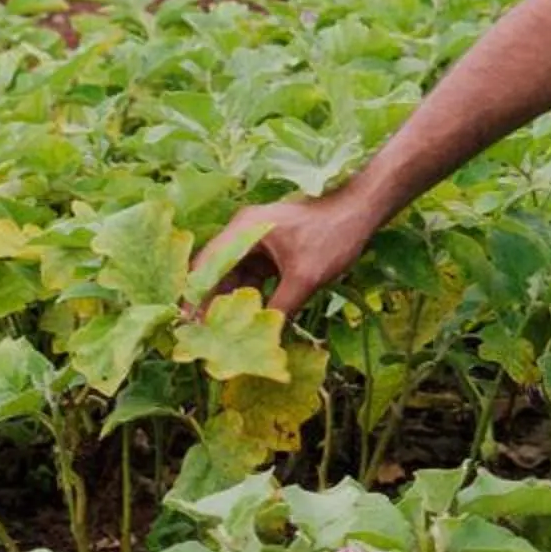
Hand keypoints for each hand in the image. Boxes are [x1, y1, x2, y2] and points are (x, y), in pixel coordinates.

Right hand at [189, 189, 382, 319]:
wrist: (364, 209)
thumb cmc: (334, 234)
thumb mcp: (305, 277)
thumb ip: (280, 309)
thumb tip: (263, 342)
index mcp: (244, 230)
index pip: (206, 266)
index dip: (193, 297)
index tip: (186, 326)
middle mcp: (244, 232)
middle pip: (218, 273)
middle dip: (212, 304)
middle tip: (205, 338)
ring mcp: (257, 240)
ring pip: (236, 278)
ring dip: (233, 304)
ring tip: (225, 336)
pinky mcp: (272, 250)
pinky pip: (254, 277)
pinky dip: (253, 297)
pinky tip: (252, 322)